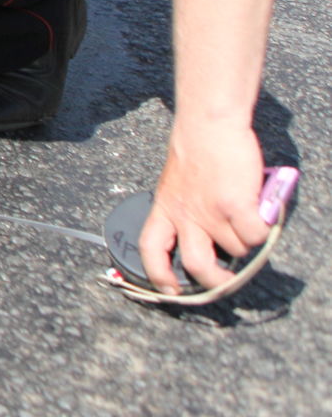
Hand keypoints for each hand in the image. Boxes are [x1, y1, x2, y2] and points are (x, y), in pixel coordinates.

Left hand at [138, 121, 268, 293]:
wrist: (208, 125)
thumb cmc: (196, 152)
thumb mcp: (177, 185)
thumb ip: (185, 210)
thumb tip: (209, 239)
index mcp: (164, 209)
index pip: (151, 250)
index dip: (158, 275)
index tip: (170, 291)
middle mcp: (185, 216)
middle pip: (196, 266)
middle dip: (215, 282)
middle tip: (227, 280)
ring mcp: (211, 214)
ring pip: (236, 249)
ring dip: (247, 240)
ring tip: (248, 217)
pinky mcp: (236, 207)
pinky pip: (256, 235)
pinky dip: (264, 229)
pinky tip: (262, 213)